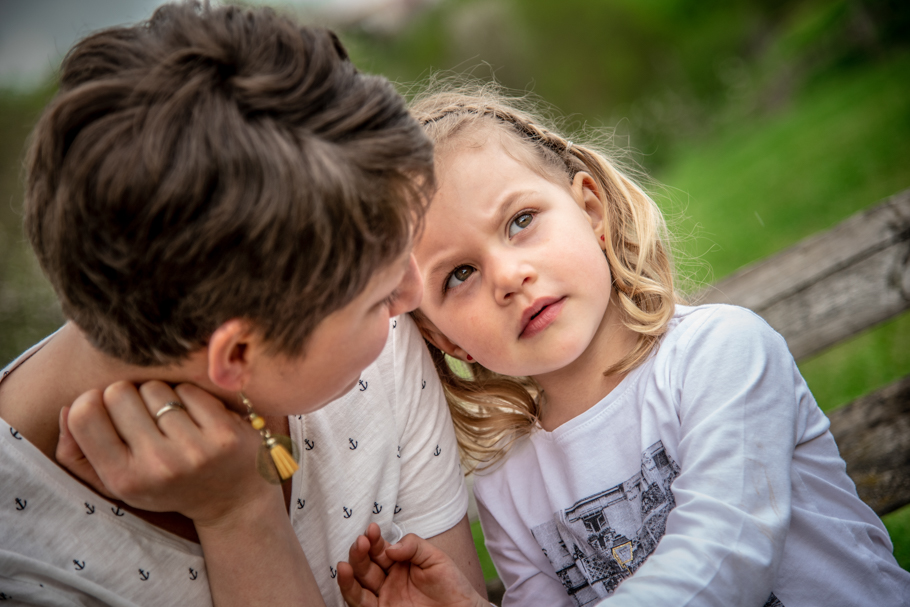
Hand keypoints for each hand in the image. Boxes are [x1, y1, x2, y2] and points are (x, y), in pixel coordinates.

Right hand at [56, 380, 272, 526]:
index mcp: (122, 478)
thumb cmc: (164, 484)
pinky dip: (189, 397)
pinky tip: (197, 419)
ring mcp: (194, 450)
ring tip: (172, 422)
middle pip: (119, 392)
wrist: (230, 499)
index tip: (110, 412)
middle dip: (129, 398)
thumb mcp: (115, 481)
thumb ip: (78, 452)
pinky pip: (189, 390)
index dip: (93, 402)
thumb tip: (68, 409)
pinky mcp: (225, 434)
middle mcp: (157, 465)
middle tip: (145, 419)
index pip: (85, 413)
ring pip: (156, 387)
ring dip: (161, 397)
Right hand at [338, 531, 486, 606]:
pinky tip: (345, 574)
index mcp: (399, 563)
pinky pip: (361, 602)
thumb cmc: (451, 585)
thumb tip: (390, 547)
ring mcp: (384, 596)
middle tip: (361, 542)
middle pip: (366, 564)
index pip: (380, 549)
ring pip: (359, 582)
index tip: (373, 530)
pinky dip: (350, 589)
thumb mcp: (435, 558)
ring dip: (351, 570)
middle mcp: (388, 579)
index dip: (374, 539)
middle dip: (361, 552)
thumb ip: (413, 547)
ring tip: (346, 562)